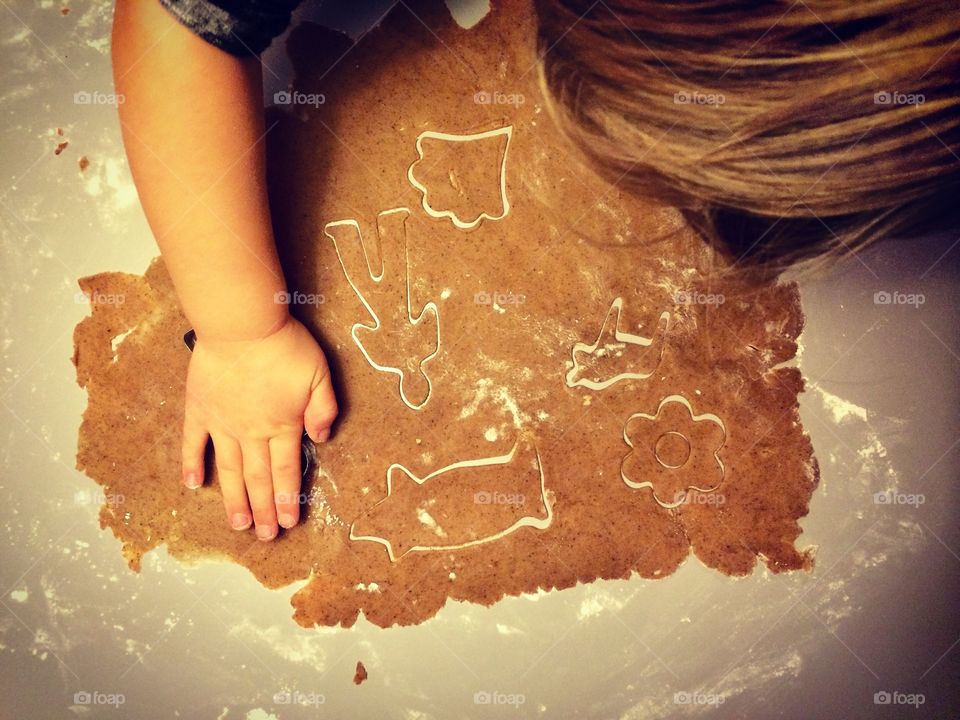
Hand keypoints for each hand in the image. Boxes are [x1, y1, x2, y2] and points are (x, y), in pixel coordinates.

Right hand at [180, 315, 337, 539]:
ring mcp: (222, 423)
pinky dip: (192, 464)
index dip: (288, 499)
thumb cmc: (284, 345)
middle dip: (264, 509)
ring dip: (233, 499)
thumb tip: (322, 438)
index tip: (289, 522)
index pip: (287, 470)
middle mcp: (251, 431)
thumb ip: (323, 408)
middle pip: (258, 478)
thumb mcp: (320, 373)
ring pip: (228, 470)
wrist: (241, 325)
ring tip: (238, 524)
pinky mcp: (200, 409)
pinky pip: (194, 443)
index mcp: (282, 424)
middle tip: (266, 536)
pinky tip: (192, 484)